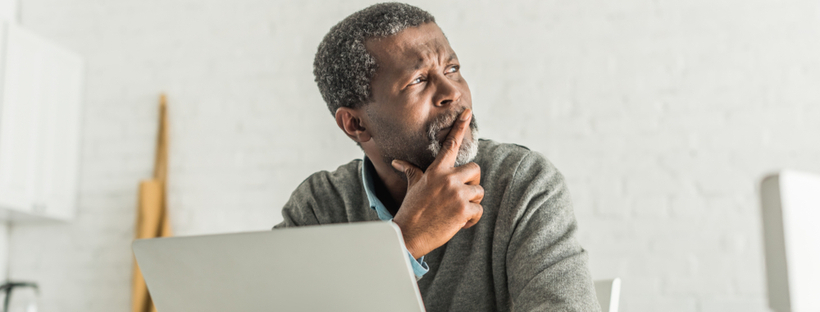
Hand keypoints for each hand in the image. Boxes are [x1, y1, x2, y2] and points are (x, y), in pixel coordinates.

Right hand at [391, 109, 483, 258]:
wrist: (409, 234)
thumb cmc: (411, 210)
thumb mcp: (413, 187)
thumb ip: (411, 171)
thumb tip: (397, 162)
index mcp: (436, 171)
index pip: (450, 144)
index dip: (460, 127)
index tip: (468, 112)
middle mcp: (448, 178)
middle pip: (475, 169)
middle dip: (472, 183)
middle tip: (460, 195)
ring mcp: (457, 193)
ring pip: (479, 192)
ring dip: (472, 203)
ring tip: (455, 212)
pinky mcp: (463, 210)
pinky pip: (479, 210)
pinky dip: (472, 219)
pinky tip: (459, 223)